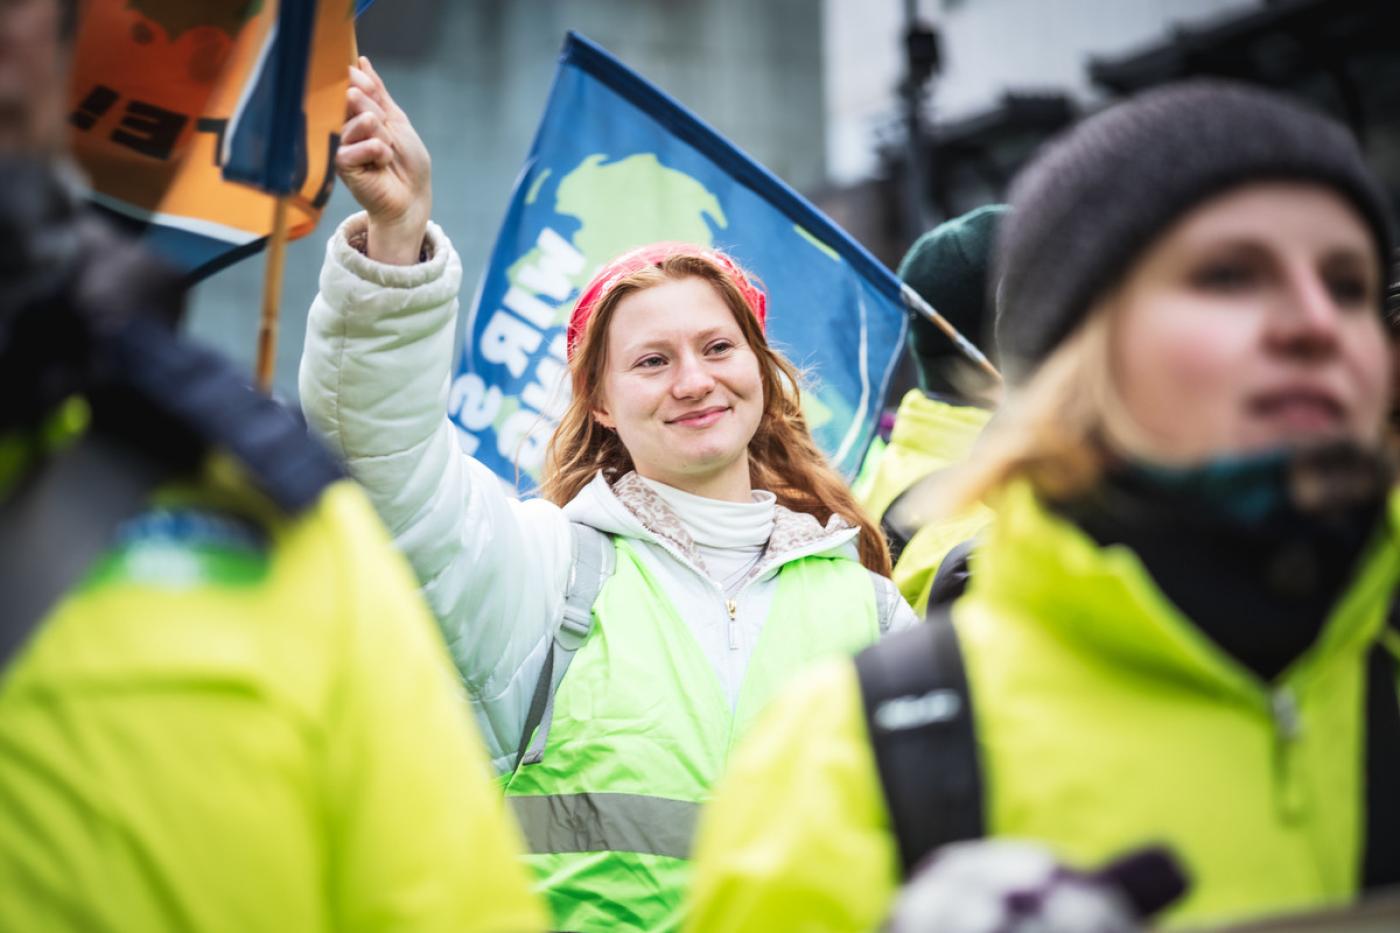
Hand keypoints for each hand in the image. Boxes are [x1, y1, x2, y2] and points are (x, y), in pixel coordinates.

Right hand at [336, 56, 431, 264]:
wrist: (411, 196)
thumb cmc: (407, 162)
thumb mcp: (396, 121)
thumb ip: (377, 93)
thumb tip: (360, 61)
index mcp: (355, 113)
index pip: (352, 83)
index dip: (365, 85)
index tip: (378, 100)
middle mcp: (343, 125)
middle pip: (356, 99)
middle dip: (381, 117)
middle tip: (389, 140)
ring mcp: (340, 143)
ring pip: (362, 121)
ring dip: (383, 138)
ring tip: (387, 155)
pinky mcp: (339, 163)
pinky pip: (358, 146)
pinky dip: (378, 153)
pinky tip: (381, 165)